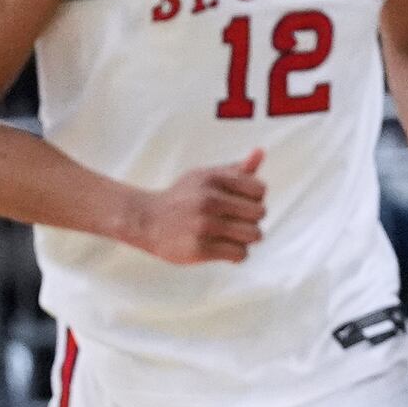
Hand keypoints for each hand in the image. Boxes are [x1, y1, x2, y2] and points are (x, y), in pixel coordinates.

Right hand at [131, 149, 265, 263]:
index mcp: (213, 179)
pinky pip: (240, 254)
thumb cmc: (183, 197)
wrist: (146, 221)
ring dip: (246, 239)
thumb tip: (261, 152)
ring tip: (230, 236)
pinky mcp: (199, 249)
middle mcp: (208, 200)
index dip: (254, 199)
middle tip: (235, 222)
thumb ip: (237, 169)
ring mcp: (203, 225)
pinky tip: (223, 248)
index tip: (239, 204)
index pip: (259, 190)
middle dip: (251, 220)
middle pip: (260, 214)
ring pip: (254, 235)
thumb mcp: (206, 176)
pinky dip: (236, 254)